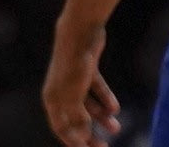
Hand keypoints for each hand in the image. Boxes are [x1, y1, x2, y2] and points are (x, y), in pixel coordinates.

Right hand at [42, 23, 120, 146]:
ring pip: (87, 105)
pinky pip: (96, 90)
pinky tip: (115, 108)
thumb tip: (81, 136)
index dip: (74, 142)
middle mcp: (61, 92)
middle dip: (88, 134)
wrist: (81, 31)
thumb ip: (77, 115)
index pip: (61, 128)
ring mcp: (74, 80)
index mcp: (52, 100)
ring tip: (116, 129)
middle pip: (75, 119)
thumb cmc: (74, 63)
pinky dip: (105, 99)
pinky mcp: (87, 70)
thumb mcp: (75, 93)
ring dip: (101, 118)